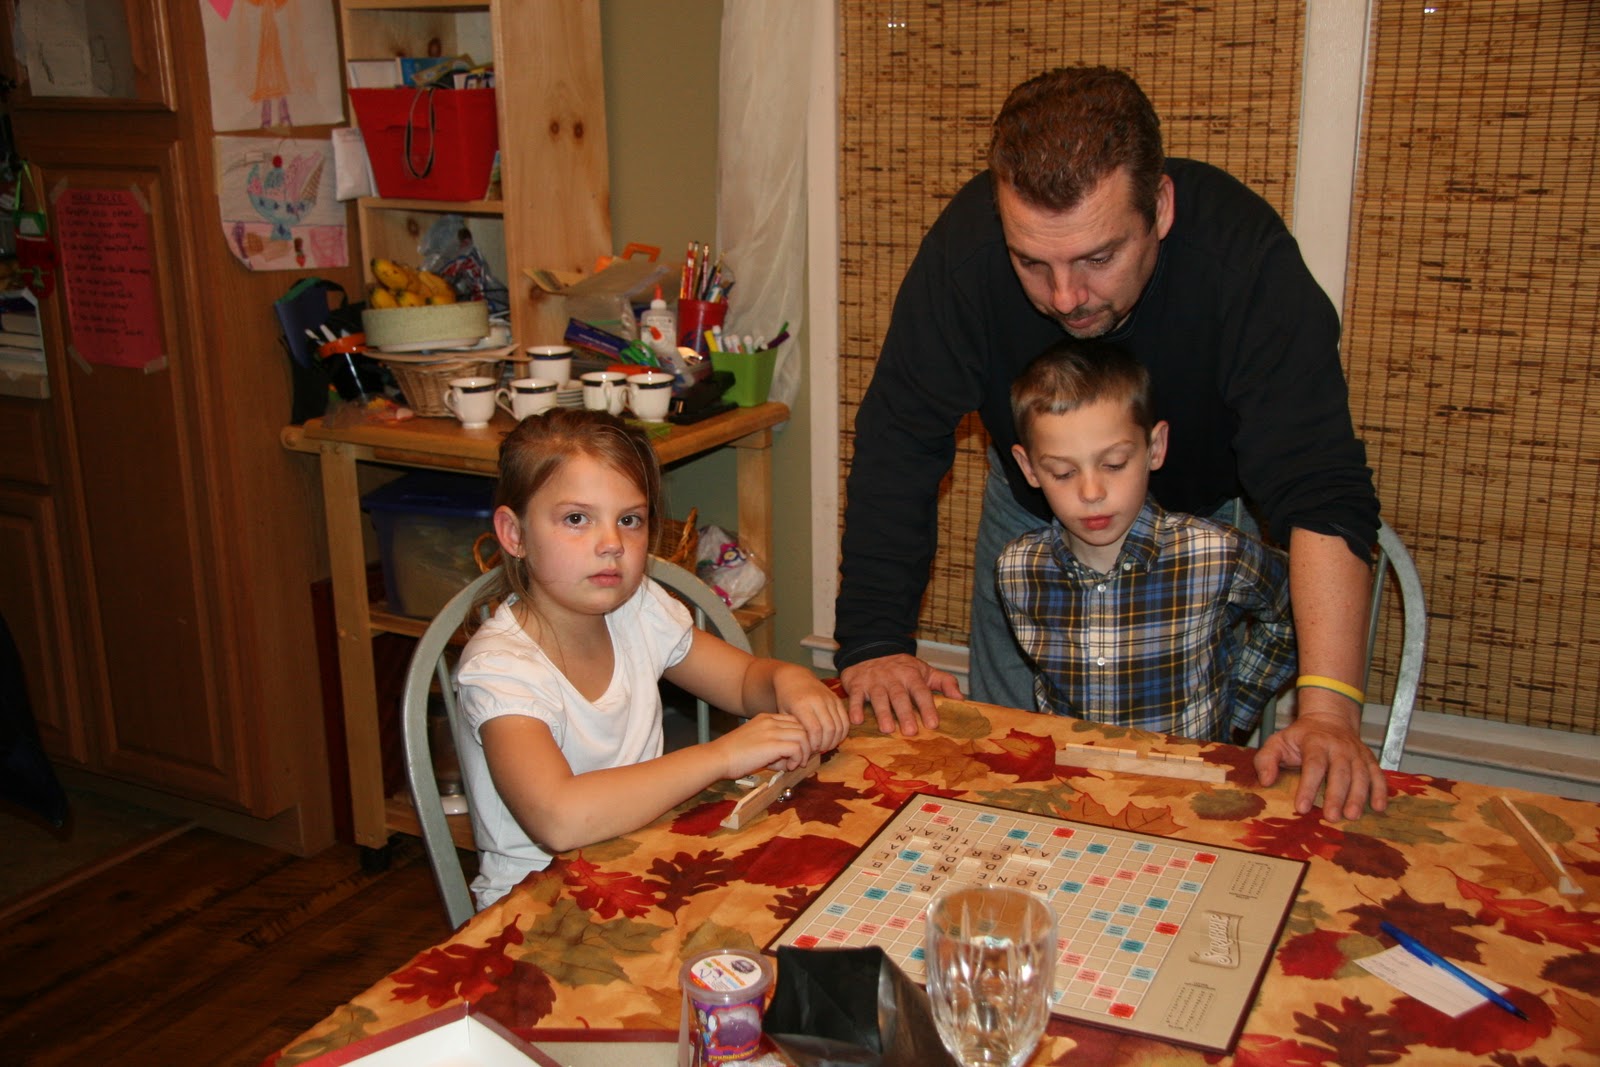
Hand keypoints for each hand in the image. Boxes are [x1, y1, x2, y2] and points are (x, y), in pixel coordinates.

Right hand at [712, 712, 813, 777]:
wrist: (718, 758)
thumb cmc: (732, 756)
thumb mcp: (755, 743)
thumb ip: (773, 746)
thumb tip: (789, 760)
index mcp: (766, 718)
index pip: (795, 721)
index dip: (800, 736)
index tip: (797, 752)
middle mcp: (771, 721)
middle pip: (803, 727)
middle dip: (805, 745)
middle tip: (798, 760)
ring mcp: (772, 731)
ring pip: (803, 736)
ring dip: (803, 753)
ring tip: (793, 764)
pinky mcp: (773, 744)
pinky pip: (797, 748)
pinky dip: (797, 759)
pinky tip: (788, 767)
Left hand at [772, 666, 850, 752]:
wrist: (795, 677)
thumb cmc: (786, 699)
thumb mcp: (783, 714)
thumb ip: (794, 731)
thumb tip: (802, 753)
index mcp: (802, 705)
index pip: (814, 730)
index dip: (814, 744)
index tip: (810, 750)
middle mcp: (818, 700)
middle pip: (829, 729)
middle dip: (825, 744)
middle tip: (819, 750)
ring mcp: (829, 699)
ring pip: (839, 725)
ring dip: (835, 740)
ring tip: (826, 746)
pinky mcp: (837, 699)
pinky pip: (845, 719)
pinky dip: (843, 732)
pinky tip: (834, 738)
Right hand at [839, 653, 961, 736]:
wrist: (870, 648)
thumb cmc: (901, 667)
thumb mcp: (925, 670)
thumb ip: (945, 682)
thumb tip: (961, 699)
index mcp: (911, 675)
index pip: (921, 692)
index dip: (927, 707)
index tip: (933, 724)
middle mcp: (892, 678)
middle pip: (900, 696)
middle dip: (905, 714)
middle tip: (911, 732)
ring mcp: (873, 681)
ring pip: (878, 697)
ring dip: (882, 713)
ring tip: (887, 729)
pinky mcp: (856, 684)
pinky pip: (854, 697)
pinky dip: (854, 708)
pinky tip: (856, 721)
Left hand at [1255, 706, 1388, 820]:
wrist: (1329, 718)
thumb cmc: (1300, 737)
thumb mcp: (1277, 742)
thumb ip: (1266, 760)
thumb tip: (1266, 781)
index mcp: (1315, 742)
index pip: (1313, 765)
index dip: (1308, 787)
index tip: (1302, 808)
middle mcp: (1338, 747)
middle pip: (1340, 772)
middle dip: (1336, 796)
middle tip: (1332, 817)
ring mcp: (1356, 753)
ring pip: (1360, 775)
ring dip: (1358, 796)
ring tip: (1352, 816)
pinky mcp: (1369, 759)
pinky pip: (1377, 774)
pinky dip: (1380, 790)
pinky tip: (1379, 807)